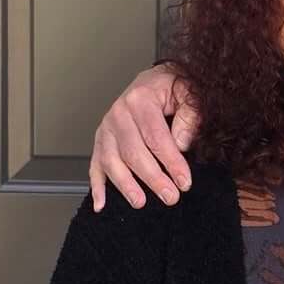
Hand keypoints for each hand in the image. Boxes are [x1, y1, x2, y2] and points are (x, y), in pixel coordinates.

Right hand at [89, 64, 199, 211]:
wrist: (154, 80)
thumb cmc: (172, 88)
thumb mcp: (188, 93)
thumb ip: (189, 116)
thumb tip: (181, 143)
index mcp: (140, 99)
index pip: (156, 137)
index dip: (171, 162)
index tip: (184, 181)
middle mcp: (118, 114)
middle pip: (133, 152)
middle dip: (152, 178)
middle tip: (170, 196)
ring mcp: (106, 129)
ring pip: (112, 161)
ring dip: (125, 185)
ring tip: (140, 202)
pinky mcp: (101, 141)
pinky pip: (94, 166)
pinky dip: (96, 186)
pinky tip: (101, 204)